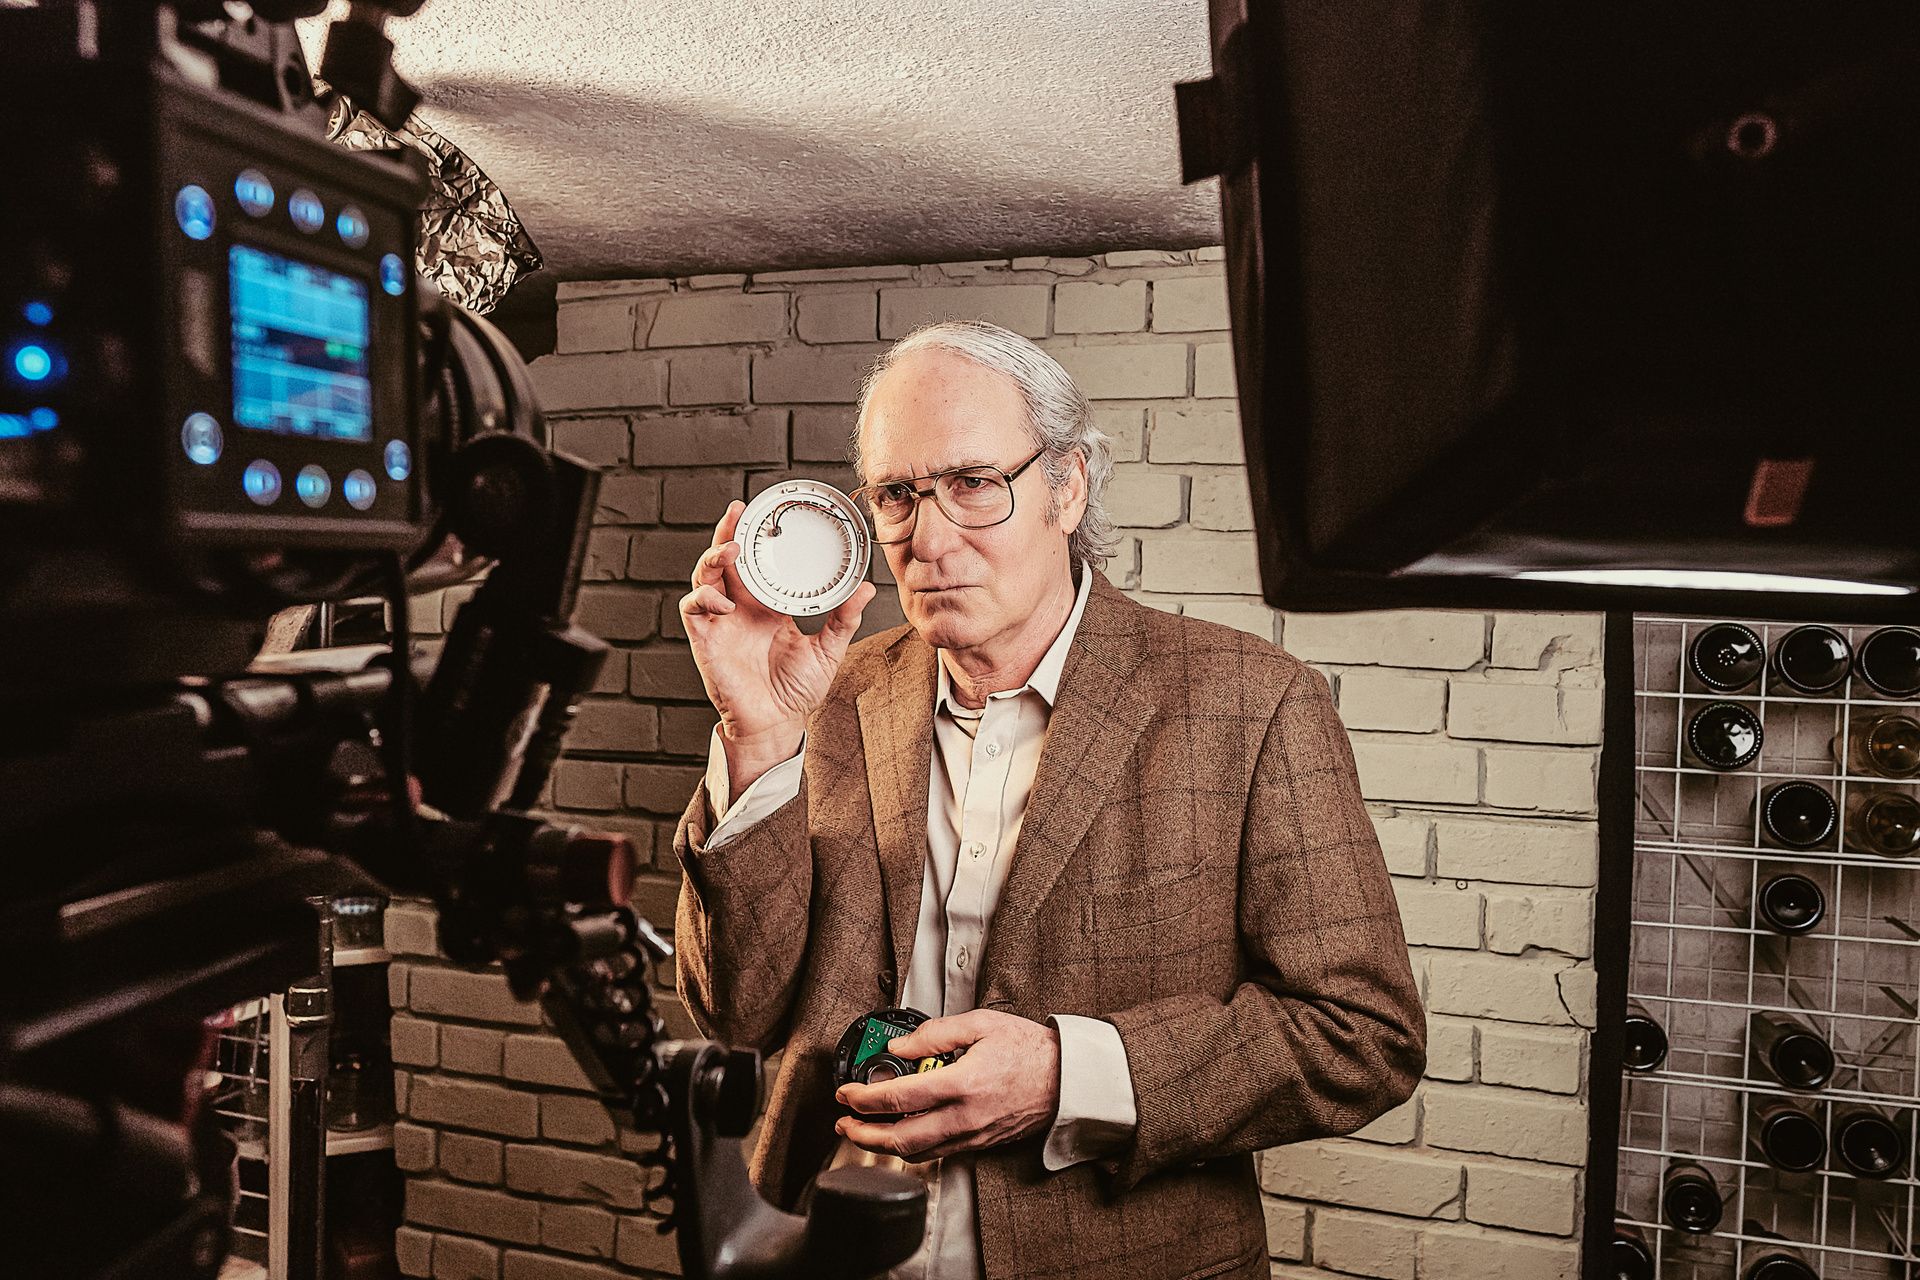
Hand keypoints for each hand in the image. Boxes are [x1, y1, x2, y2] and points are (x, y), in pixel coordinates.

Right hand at [679, 500, 876, 792]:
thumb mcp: (827, 649)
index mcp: (766, 605)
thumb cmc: (796, 691)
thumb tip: (867, 588)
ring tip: (730, 549)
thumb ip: (844, 618)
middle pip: (725, 559)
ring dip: (713, 558)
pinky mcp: (706, 640)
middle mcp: (740, 607)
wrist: (777, 724)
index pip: (755, 561)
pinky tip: (724, 602)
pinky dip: (704, 599)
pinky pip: (694, 609)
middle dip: (727, 532)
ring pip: (705, 577)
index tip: (763, 511)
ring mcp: (721, 621)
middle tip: (738, 511)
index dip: (754, 536)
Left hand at [833, 1010, 1058, 1162]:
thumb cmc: (1031, 1050)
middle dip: (862, 1133)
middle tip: (843, 1121)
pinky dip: (911, 1149)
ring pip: (916, 1153)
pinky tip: (901, 1136)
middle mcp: (964, 1116)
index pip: (899, 1098)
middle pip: (900, 1139)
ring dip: (882, 1146)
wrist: (1068, 1080)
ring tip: (863, 1132)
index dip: (864, 1098)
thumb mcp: (982, 1024)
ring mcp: (972, 1136)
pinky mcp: (980, 1145)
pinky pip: (937, 1155)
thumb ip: (936, 1033)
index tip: (847, 1092)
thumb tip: (901, 1046)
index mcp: (962, 1083)